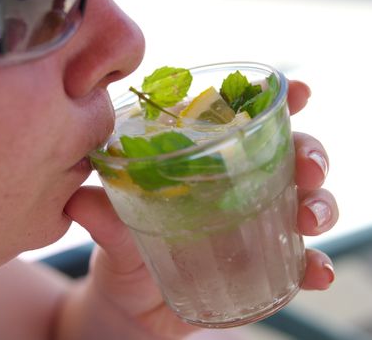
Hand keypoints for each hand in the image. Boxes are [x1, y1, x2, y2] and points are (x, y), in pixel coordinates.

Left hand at [64, 80, 337, 338]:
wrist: (131, 306)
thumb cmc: (123, 255)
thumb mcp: (112, 233)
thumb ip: (103, 217)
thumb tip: (79, 199)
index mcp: (199, 161)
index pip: (238, 119)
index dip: (271, 101)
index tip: (296, 93)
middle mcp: (233, 185)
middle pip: (285, 153)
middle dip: (307, 151)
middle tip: (308, 168)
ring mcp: (252, 222)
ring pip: (302, 200)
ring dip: (319, 204)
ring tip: (311, 218)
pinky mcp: (261, 263)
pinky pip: (297, 259)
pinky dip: (313, 264)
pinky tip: (316, 272)